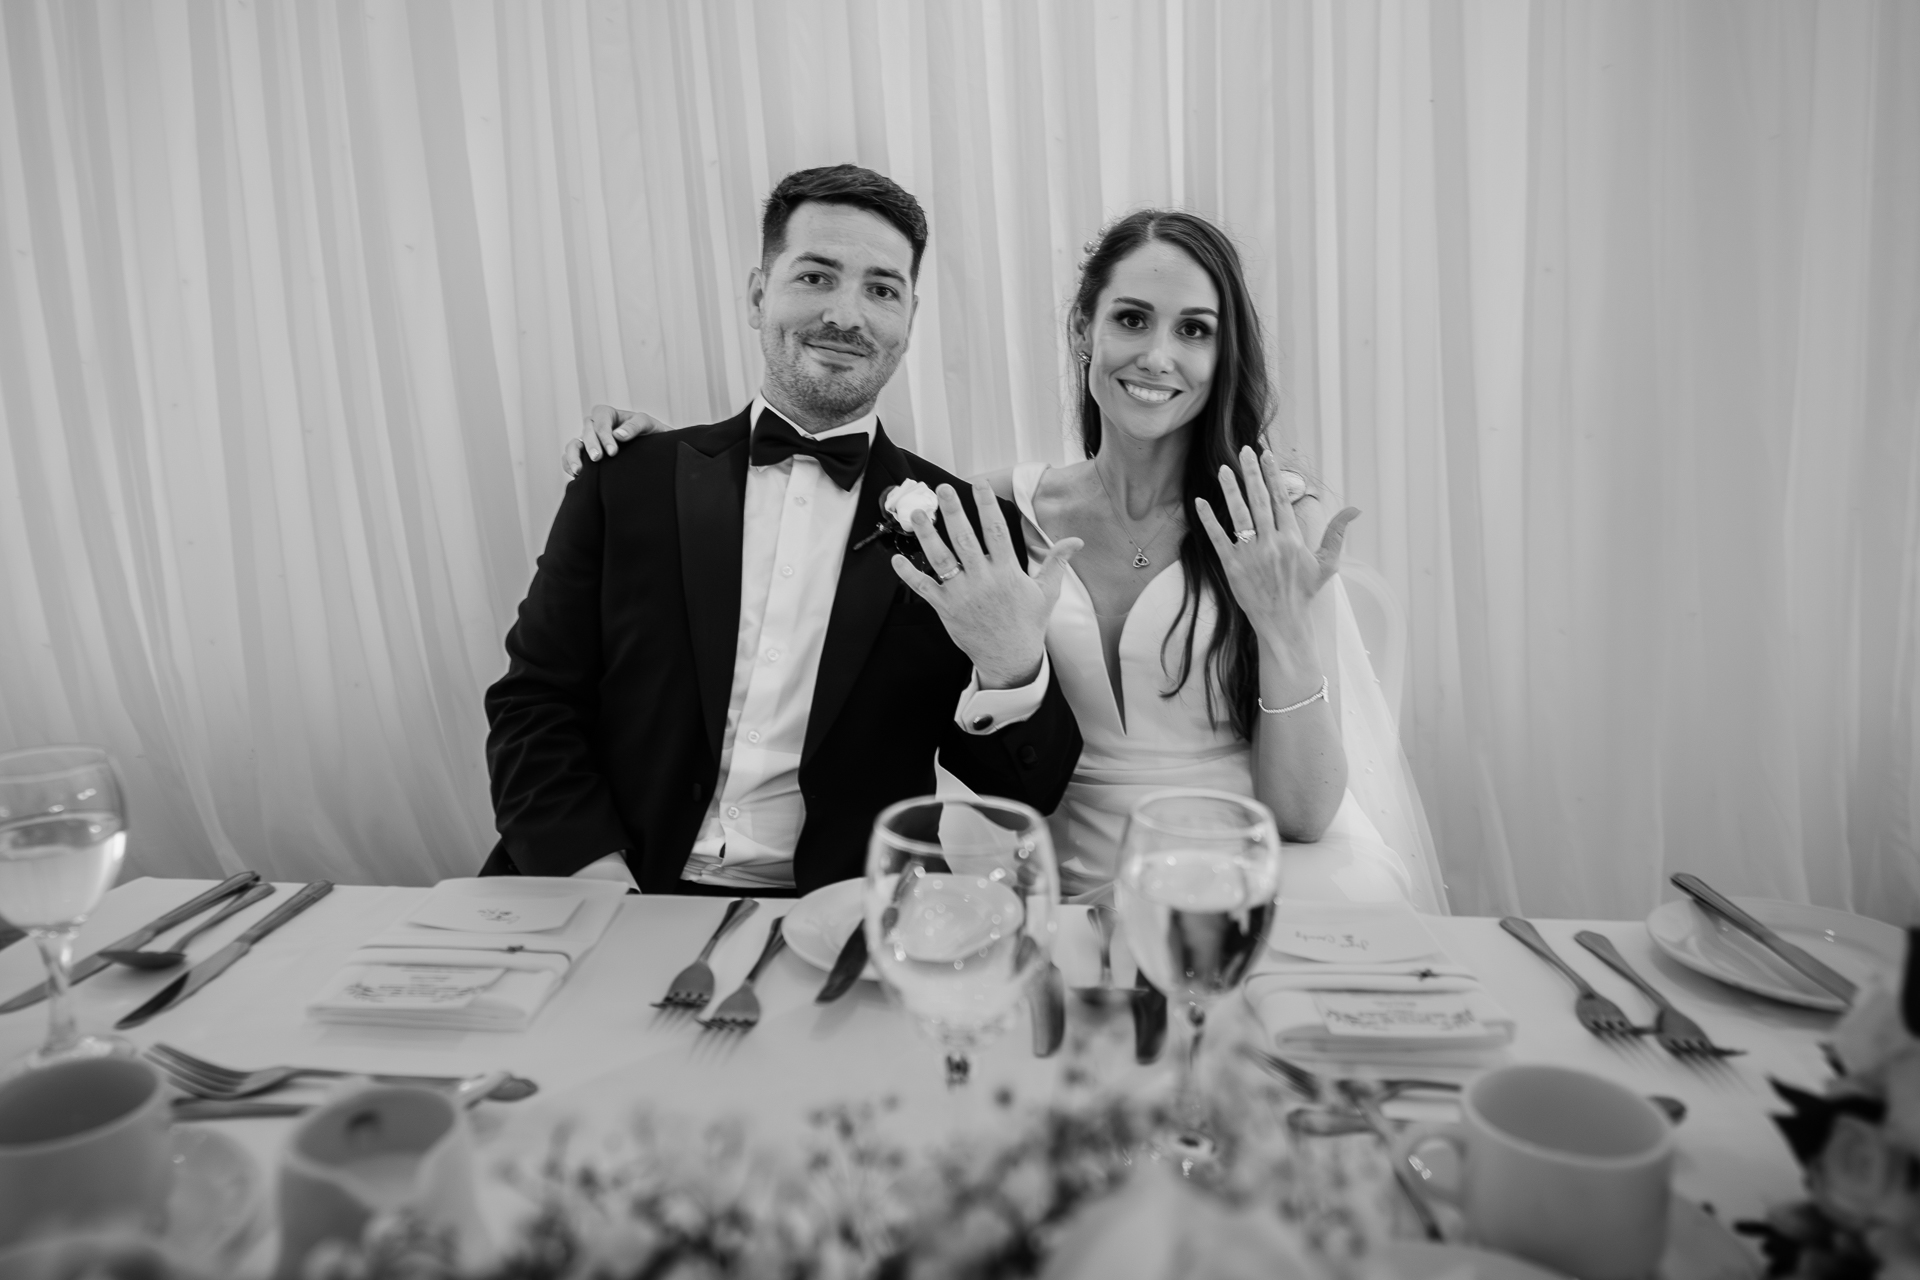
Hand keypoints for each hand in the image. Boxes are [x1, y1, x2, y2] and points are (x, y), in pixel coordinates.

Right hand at [562, 405, 672, 476]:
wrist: (651, 448)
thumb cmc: (649, 432)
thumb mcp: (647, 424)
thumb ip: (634, 426)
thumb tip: (619, 435)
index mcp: (607, 414)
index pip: (600, 422)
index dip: (604, 436)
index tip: (613, 452)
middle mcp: (594, 426)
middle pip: (586, 432)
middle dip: (590, 445)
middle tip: (597, 458)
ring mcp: (588, 440)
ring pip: (573, 445)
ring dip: (573, 456)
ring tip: (579, 471)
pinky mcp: (584, 455)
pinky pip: (570, 458)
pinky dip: (569, 465)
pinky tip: (576, 475)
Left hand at [892, 483, 1082, 688]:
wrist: (1011, 658)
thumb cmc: (1028, 624)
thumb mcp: (1047, 592)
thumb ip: (1057, 562)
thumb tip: (1076, 541)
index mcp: (1007, 572)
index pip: (996, 531)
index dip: (987, 506)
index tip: (979, 485)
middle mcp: (983, 580)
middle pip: (964, 539)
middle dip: (952, 512)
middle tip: (942, 489)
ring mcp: (962, 595)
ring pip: (941, 559)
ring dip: (927, 535)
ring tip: (916, 514)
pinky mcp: (946, 609)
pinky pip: (924, 588)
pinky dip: (909, 574)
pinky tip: (895, 559)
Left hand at [1193, 446, 1357, 649]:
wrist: (1283, 623)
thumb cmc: (1303, 592)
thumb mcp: (1326, 564)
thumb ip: (1337, 534)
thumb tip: (1355, 510)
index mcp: (1292, 539)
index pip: (1282, 499)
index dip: (1273, 475)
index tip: (1267, 455)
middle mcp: (1272, 543)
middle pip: (1260, 500)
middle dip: (1252, 473)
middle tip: (1244, 451)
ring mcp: (1251, 554)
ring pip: (1239, 514)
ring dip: (1230, 489)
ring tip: (1223, 469)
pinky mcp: (1232, 566)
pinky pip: (1218, 538)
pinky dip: (1209, 519)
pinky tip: (1200, 502)